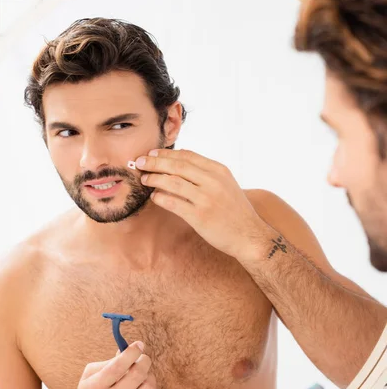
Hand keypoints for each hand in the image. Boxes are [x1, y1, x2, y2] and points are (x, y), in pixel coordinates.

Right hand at [69, 342, 160, 388]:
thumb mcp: (90, 376)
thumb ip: (110, 361)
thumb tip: (132, 349)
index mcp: (95, 387)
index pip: (118, 366)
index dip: (132, 352)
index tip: (139, 345)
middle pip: (137, 375)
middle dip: (144, 361)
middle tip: (142, 359)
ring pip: (149, 388)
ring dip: (150, 377)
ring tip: (143, 377)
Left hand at [136, 148, 260, 258]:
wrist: (249, 235)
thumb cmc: (235, 210)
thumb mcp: (226, 184)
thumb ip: (206, 173)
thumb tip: (179, 162)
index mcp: (219, 170)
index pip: (188, 155)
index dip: (167, 153)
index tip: (152, 153)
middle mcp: (213, 182)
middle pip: (177, 166)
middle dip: (155, 162)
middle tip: (139, 161)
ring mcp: (206, 199)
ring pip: (172, 183)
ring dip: (154, 178)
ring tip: (144, 178)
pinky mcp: (199, 216)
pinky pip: (173, 203)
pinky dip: (160, 198)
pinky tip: (154, 197)